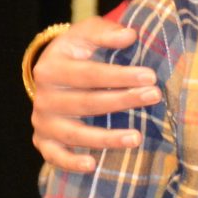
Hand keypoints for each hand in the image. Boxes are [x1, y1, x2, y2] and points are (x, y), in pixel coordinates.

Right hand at [32, 15, 158, 171]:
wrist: (51, 73)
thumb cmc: (76, 52)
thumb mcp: (85, 34)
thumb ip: (105, 33)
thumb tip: (129, 35)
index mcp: (51, 68)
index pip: (88, 74)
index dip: (119, 76)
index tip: (150, 76)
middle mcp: (43, 97)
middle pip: (86, 103)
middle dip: (122, 101)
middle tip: (154, 96)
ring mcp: (43, 121)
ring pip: (74, 134)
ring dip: (105, 138)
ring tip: (136, 138)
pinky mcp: (43, 140)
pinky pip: (54, 155)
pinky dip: (70, 162)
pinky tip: (92, 164)